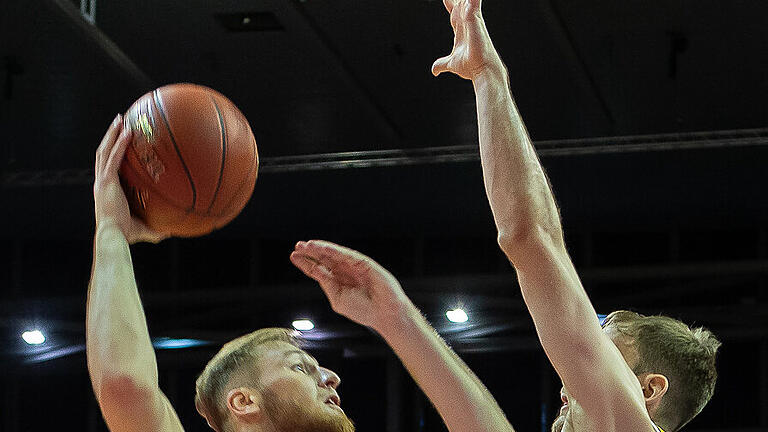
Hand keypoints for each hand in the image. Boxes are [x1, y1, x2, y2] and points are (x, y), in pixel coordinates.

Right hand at [94, 114, 166, 243]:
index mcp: (107, 190)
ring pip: (105, 151)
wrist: (114, 236)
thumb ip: (155, 229)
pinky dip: (119, 143)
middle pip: (103, 153)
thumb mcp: (144, 228)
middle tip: (119, 122)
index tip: (120, 141)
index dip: (111, 152)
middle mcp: (102, 182)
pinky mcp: (106, 180)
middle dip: (110, 136)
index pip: (108, 167)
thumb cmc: (126, 235)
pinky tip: (128, 132)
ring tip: (121, 119)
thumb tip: (171, 233)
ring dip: (112, 133)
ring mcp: (102, 180)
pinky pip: (114, 157)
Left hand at [290, 240, 414, 331]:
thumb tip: (316, 271)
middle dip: (310, 253)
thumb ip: (327, 284)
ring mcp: (353, 266)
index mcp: (337, 283)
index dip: (306, 263)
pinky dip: (333, 250)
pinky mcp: (363, 262)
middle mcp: (344, 272)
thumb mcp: (338, 299)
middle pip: (323, 259)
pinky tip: (322, 247)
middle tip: (298, 246)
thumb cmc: (364, 310)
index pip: (318, 270)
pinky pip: (345, 254)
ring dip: (319, 248)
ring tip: (306, 245)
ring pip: (333, 254)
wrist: (384, 314)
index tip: (294, 256)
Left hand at [431, 0, 504, 79]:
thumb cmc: (471, 66)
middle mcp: (466, 21)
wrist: (481, 70)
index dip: (449, 3)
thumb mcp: (451, 63)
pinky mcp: (474, 17)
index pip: (453, 10)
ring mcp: (471, 18)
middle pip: (458, 1)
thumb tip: (434, 70)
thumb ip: (442, 64)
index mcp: (460, 29)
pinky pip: (472, 0)